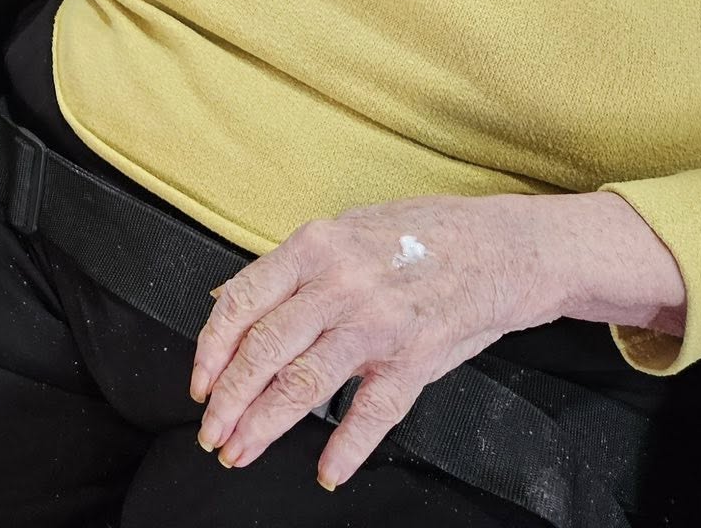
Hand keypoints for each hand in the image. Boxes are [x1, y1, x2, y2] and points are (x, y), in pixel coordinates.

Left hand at [190, 195, 567, 487]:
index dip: (212, 350)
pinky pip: (373, 411)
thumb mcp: (345, 231)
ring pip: (305, 383)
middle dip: (230, 401)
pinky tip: (327, 470)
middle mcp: (340, 284)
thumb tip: (227, 298)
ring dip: (265, 425)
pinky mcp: (416, 357)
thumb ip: (289, 268)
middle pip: (265, 350)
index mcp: (315, 247)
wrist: (501, 246)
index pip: (243, 302)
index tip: (199, 384)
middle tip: (212, 433)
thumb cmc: (420, 236)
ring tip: (242, 451)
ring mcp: (379, 322)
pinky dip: (347, 448)